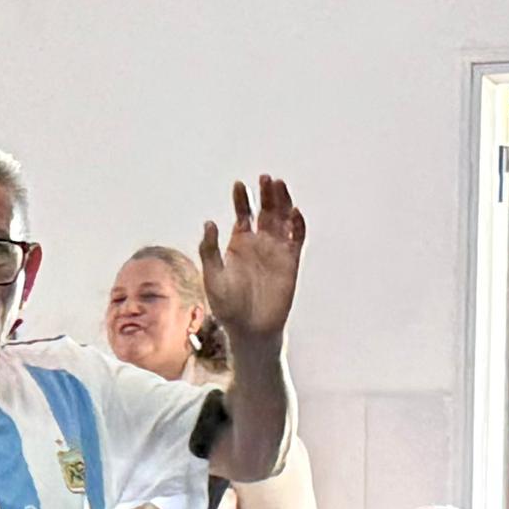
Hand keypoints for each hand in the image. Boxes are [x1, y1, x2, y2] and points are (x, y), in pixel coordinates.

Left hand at [195, 177, 306, 352]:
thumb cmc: (227, 306)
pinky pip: (297, 239)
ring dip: (282, 202)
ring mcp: (276, 251)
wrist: (249, 329)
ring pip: (282, 219)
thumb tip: (210, 222)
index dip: (242, 198)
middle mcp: (259, 243)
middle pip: (265, 211)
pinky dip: (298, 225)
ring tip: (279, 185)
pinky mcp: (291, 262)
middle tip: (265, 178)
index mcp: (239, 243)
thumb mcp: (212, 276)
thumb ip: (210, 250)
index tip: (239, 185)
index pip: (243, 213)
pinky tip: (294, 212)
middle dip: (266, 194)